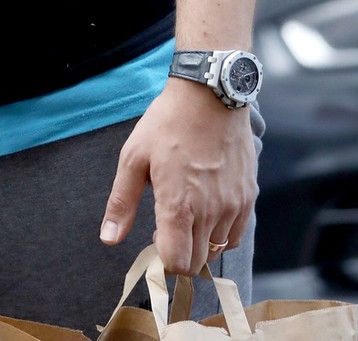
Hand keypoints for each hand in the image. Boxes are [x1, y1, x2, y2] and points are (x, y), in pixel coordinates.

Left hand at [99, 76, 257, 273]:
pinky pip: (235, 235)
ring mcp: (233, 205)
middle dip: (180, 253)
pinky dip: (221, 233)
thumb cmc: (168, 123)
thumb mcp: (134, 157)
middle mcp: (210, 212)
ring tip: (187, 211)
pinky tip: (207, 208)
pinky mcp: (248, 196)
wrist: (210, 95)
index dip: (163, 259)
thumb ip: (122, 203)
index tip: (155, 239)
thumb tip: (108, 239)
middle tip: (167, 226)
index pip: (177, 263)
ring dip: (200, 241)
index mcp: (178, 205)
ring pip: (217, 249)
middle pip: (197, 262)